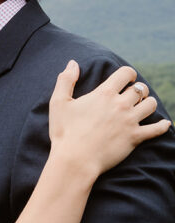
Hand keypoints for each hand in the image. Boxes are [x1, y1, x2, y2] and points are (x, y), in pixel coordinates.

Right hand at [48, 61, 170, 176]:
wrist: (75, 159)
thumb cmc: (64, 131)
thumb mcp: (58, 102)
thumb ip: (65, 80)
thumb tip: (73, 63)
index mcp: (104, 94)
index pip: (126, 74)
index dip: (128, 74)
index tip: (126, 78)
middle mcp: (121, 105)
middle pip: (140, 89)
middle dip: (137, 90)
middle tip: (131, 95)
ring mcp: (130, 121)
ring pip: (151, 105)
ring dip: (148, 103)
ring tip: (142, 106)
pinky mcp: (135, 137)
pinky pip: (157, 129)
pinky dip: (162, 126)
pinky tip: (164, 124)